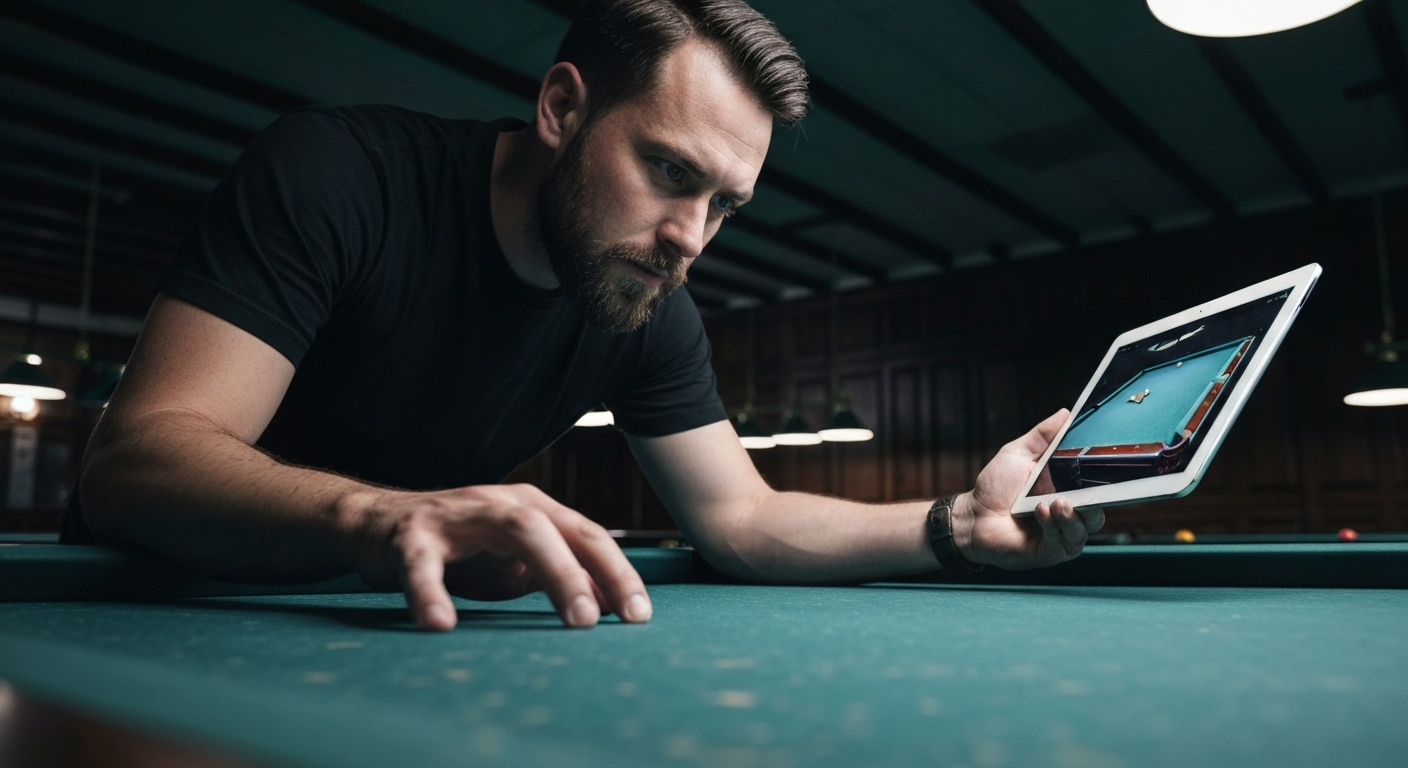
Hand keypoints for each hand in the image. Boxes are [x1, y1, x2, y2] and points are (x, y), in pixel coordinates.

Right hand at [338, 483, 650, 630]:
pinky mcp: (410, 534)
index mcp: (532, 508)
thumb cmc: (458, 550)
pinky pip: (422, 564)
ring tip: (574, 618)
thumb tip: (613, 604)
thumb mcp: (515, 564)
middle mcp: (501, 503)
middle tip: (605, 621)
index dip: (618, 572)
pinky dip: (431, 592)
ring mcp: (456, 514)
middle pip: (557, 529)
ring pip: (513, 531)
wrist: (375, 525)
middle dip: (588, 572)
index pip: (587, 536)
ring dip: (551, 572)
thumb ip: (560, 576)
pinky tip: (440, 623)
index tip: (641, 615)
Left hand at [951, 409, 1104, 569]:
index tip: (1108, 470)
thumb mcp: (1019, 454)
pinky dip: (1054, 527)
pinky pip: (1062, 544)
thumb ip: (1043, 435)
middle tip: (1082, 492)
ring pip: (1083, 530)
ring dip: (1072, 516)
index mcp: (1069, 492)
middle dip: (1094, 503)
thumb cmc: (996, 487)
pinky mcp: (1048, 553)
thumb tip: (1065, 413)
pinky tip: (1042, 513)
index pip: (1099, 490)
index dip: (1108, 483)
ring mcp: (1061, 536)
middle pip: (1098, 513)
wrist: (972, 515)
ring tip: (1056, 502)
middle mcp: (1070, 517)